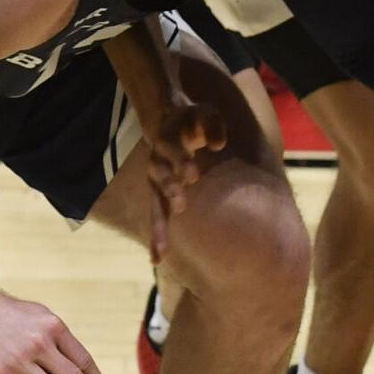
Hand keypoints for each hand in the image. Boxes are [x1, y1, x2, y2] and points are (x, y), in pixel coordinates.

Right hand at [147, 100, 226, 264]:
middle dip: (170, 189)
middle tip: (181, 202)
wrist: (168, 123)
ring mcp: (155, 181)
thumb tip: (218, 145)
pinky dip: (156, 238)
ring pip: (155, 204)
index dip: (181, 160)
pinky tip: (157, 259)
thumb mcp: (206, 113)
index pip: (172, 149)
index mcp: (167, 139)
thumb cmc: (193, 121)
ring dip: (159, 225)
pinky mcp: (159, 195)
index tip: (193, 174)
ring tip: (163, 249)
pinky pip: (157, 218)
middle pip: (160, 177)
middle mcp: (157, 162)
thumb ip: (212, 126)